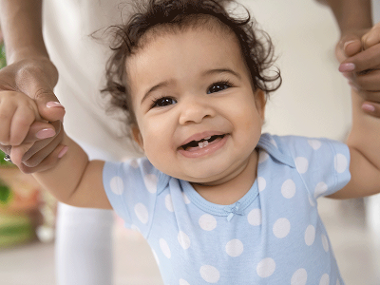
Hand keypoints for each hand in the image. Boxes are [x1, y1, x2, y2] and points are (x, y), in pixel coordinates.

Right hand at [0, 57, 65, 171]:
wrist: (32, 80)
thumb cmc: (31, 74)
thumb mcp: (36, 78)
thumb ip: (45, 95)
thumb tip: (57, 113)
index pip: (3, 131)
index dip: (23, 128)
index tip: (49, 125)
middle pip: (11, 144)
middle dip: (36, 137)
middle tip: (54, 128)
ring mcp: (6, 138)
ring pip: (22, 157)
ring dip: (45, 148)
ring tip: (60, 134)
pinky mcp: (19, 146)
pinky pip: (30, 164)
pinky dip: (49, 160)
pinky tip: (65, 148)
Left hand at [336, 24, 379, 115]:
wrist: (363, 53)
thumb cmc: (357, 46)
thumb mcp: (351, 39)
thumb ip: (351, 41)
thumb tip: (351, 48)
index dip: (362, 62)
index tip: (343, 67)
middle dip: (361, 80)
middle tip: (348, 77)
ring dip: (365, 92)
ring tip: (354, 83)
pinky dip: (377, 109)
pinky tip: (365, 106)